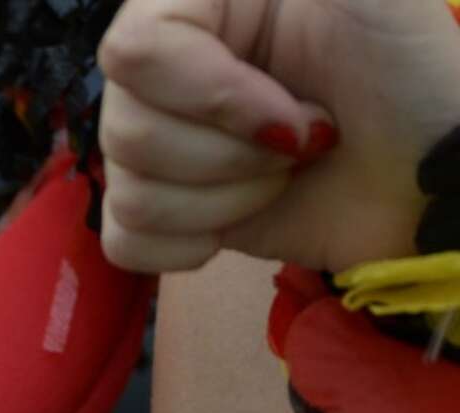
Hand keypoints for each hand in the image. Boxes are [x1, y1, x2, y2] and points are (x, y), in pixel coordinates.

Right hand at [97, 0, 459, 272]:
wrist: (434, 173)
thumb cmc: (409, 73)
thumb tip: (185, 1)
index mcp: (196, 8)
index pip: (134, 53)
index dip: (209, 96)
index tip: (293, 114)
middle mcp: (163, 76)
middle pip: (126, 131)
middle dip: (229, 157)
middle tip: (302, 145)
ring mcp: (159, 147)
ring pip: (129, 191)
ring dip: (224, 202)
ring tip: (284, 177)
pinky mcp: (165, 214)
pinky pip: (124, 242)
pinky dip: (184, 246)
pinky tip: (232, 227)